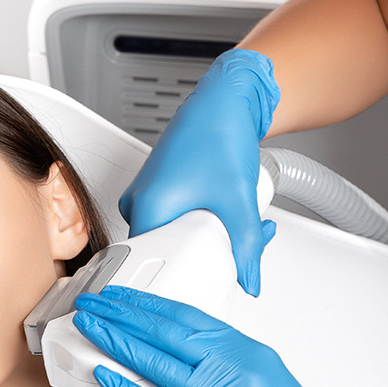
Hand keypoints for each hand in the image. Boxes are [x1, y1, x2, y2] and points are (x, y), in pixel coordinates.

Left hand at [73, 285, 387, 386]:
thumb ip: (227, 365)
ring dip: (115, 339)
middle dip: (123, 311)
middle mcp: (233, 367)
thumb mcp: (267, 381)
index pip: (188, 315)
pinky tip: (103, 373)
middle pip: (166, 330)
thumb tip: (185, 358)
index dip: (147, 302)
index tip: (121, 294)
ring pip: (156, 360)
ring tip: (87, 325)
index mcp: (247, 350)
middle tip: (92, 300)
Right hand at [119, 48, 279, 295]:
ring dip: (205, 237)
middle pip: (166, 251)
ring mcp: (145, 194)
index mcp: (147, 209)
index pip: (153, 266)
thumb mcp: (238, 200)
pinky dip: (199, 220)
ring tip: (232, 221)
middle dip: (205, 255)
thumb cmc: (218, 133)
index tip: (202, 286)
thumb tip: (249, 279)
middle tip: (233, 248)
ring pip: (172, 234)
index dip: (181, 281)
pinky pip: (172, 217)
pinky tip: (222, 209)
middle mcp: (137, 203)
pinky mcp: (156, 188)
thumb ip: (247, 247)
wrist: (223, 100)